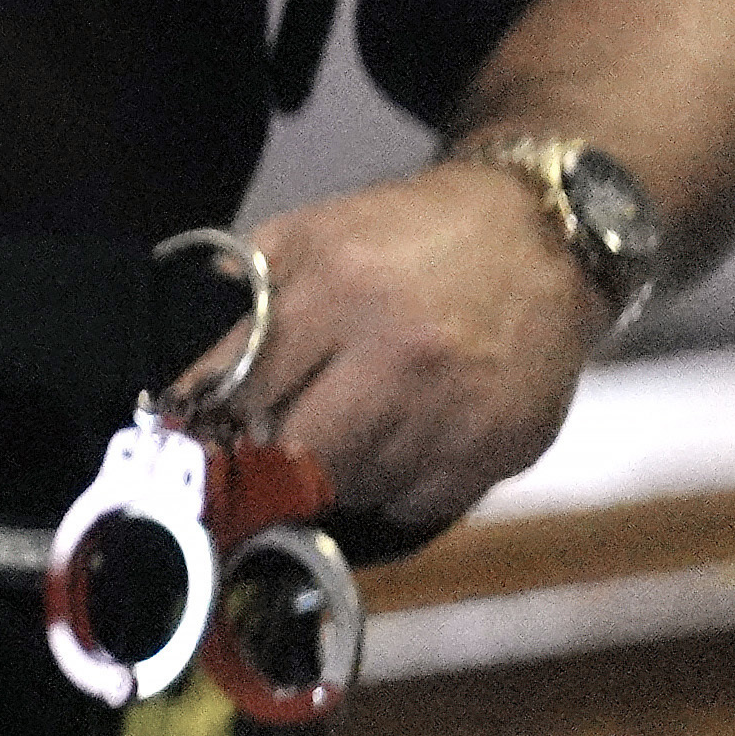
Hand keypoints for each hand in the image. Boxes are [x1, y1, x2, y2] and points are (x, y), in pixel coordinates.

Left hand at [202, 160, 603, 529]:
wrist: (542, 235)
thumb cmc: (416, 234)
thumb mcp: (316, 231)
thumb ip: (248, 292)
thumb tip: (192, 373)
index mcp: (342, 291)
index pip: (247, 388)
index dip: (217, 415)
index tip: (203, 429)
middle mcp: (403, 356)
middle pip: (298, 456)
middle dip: (275, 453)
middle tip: (276, 436)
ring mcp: (459, 408)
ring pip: (356, 488)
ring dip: (339, 468)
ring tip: (352, 422)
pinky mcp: (505, 446)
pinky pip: (419, 504)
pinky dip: (399, 484)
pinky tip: (405, 436)